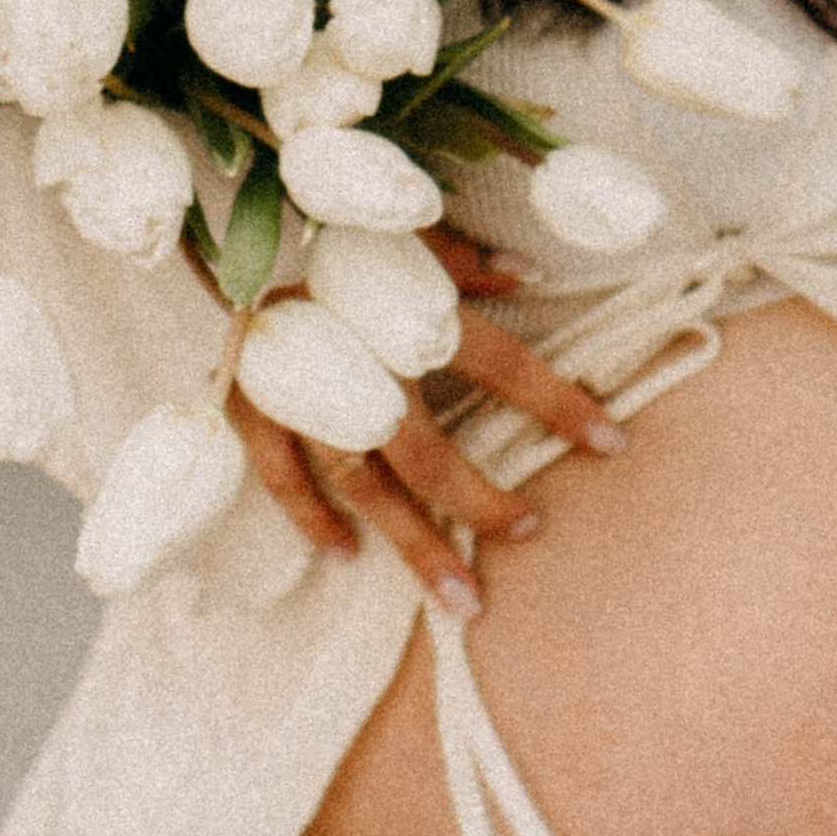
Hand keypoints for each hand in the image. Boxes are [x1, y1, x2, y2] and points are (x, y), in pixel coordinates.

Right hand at [228, 224, 621, 615]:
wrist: (225, 239)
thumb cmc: (335, 241)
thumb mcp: (406, 238)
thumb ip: (468, 261)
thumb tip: (532, 273)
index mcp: (407, 314)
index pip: (501, 364)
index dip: (558, 403)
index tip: (611, 443)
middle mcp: (357, 361)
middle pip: (427, 453)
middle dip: (480, 501)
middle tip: (528, 532)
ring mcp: (298, 396)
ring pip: (364, 489)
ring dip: (413, 543)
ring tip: (460, 597)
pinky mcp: (248, 413)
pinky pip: (284, 481)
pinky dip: (312, 519)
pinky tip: (348, 554)